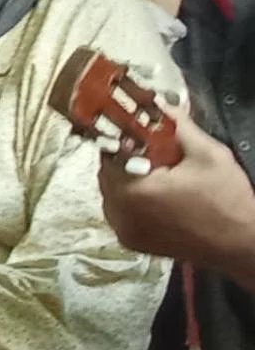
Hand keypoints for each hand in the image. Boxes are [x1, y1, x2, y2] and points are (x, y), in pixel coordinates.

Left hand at [97, 103, 254, 275]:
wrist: (241, 245)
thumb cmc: (227, 202)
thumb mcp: (208, 155)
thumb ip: (178, 126)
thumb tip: (160, 104)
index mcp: (131, 190)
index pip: (109, 152)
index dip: (126, 139)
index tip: (143, 135)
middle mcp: (119, 213)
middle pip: (107, 172)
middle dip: (127, 159)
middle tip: (155, 154)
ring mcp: (123, 230)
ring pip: (112, 192)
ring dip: (128, 180)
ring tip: (160, 176)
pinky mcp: (132, 241)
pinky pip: (121, 211)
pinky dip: (132, 201)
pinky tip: (159, 197)